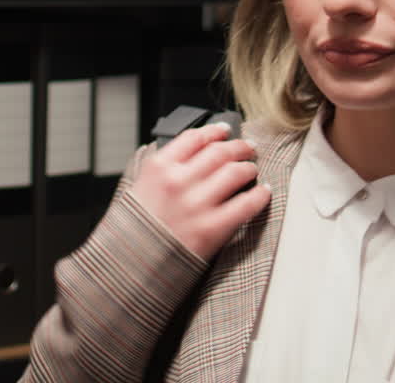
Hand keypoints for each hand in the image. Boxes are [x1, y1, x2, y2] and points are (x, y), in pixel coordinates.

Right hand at [129, 122, 271, 259]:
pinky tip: (263, 191)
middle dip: (239, 147)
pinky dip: (260, 195)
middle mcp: (178, 181)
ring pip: (235, 173)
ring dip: (249, 168)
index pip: (194, 138)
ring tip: (252, 169)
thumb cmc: (135, 228)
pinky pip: (246, 205)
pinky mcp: (212, 228)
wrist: (130, 264)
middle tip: (248, 148)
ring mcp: (196, 204)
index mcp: (159, 168)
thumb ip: (164, 168)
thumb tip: (193, 154)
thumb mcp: (140, 186)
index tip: (225, 131)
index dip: (214, 131)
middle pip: (219, 152)